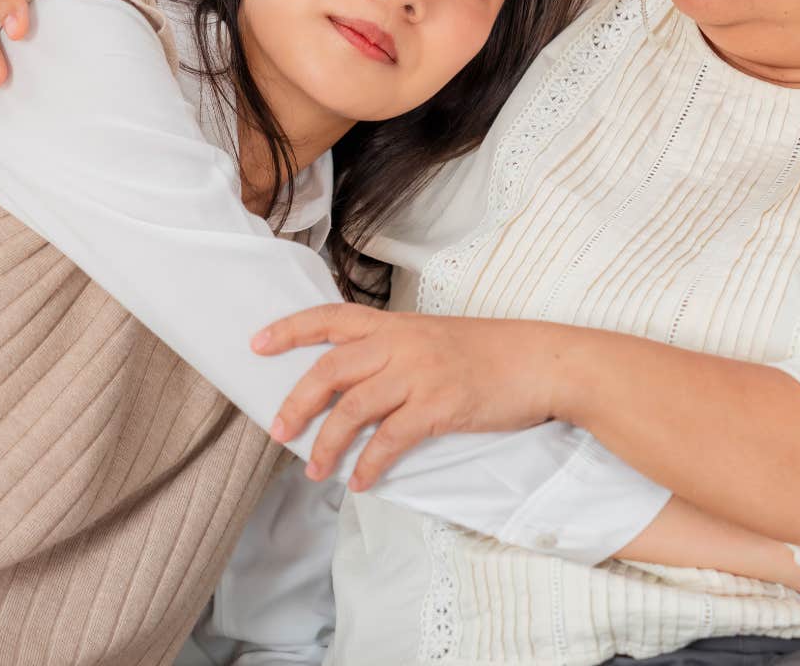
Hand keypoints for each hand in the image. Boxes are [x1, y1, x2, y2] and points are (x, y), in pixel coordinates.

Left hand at [251, 303, 565, 490]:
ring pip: (353, 409)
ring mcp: (419, 374)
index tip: (257, 344)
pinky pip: (390, 440)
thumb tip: (355, 385)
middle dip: (297, 401)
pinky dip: (368, 464)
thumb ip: (395, 352)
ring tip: (314, 469)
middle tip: (277, 431)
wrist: (543, 361)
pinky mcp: (440, 406)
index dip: (290, 330)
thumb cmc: (491, 353)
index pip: (330, 318)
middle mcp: (400, 344)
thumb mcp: (435, 338)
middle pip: (330, 369)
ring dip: (327, 443)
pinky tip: (359, 481)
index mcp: (395, 325)